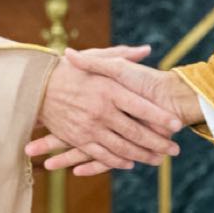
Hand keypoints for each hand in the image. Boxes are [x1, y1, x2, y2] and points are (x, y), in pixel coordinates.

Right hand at [35, 45, 182, 171]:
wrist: (36, 86)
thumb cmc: (70, 69)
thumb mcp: (97, 57)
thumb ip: (123, 55)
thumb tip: (147, 50)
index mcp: (108, 89)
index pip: (141, 107)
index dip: (161, 117)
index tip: (176, 124)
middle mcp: (101, 110)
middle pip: (135, 132)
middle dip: (158, 142)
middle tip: (174, 149)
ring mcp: (89, 127)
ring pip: (122, 147)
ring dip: (142, 156)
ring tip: (159, 159)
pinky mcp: (78, 138)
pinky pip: (101, 154)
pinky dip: (117, 160)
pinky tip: (130, 162)